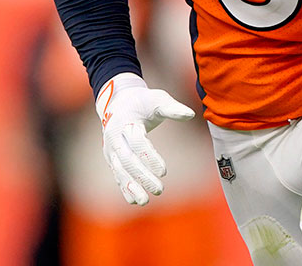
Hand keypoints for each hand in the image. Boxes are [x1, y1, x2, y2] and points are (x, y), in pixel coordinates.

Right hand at [95, 72, 195, 204]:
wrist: (118, 102)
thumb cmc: (143, 102)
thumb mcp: (157, 99)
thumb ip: (172, 108)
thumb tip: (191, 115)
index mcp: (126, 121)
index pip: (137, 142)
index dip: (150, 157)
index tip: (164, 172)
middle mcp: (115, 137)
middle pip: (127, 160)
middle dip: (142, 176)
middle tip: (159, 190)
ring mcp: (111, 149)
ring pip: (120, 171)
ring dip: (132, 186)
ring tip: (144, 201)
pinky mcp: (112, 158)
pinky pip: (118, 174)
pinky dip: (124, 188)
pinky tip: (134, 200)